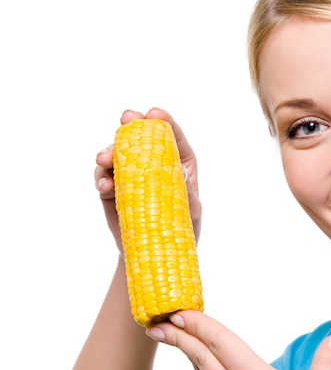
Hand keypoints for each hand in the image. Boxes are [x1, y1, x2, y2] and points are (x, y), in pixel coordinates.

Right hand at [94, 108, 201, 254]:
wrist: (156, 256)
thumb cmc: (181, 229)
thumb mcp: (191, 211)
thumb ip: (186, 193)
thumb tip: (179, 174)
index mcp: (180, 164)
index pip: (172, 137)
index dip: (163, 121)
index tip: (154, 113)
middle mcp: (154, 165)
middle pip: (141, 138)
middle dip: (132, 126)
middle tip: (126, 119)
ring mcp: (130, 175)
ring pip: (117, 154)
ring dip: (109, 152)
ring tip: (105, 159)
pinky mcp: (112, 190)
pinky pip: (103, 178)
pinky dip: (101, 178)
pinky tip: (105, 185)